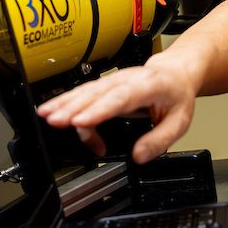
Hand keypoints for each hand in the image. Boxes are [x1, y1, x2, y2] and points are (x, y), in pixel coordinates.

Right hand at [38, 58, 195, 163]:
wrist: (176, 71)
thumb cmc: (177, 94)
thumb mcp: (179, 121)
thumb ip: (159, 140)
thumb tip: (138, 156)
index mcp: (150, 85)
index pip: (122, 97)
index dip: (100, 109)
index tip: (83, 120)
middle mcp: (128, 79)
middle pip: (98, 92)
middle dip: (75, 107)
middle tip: (57, 121)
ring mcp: (115, 80)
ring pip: (87, 90)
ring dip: (66, 103)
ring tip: (47, 117)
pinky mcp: (105, 85)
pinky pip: (83, 92)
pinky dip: (66, 101)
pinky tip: (50, 110)